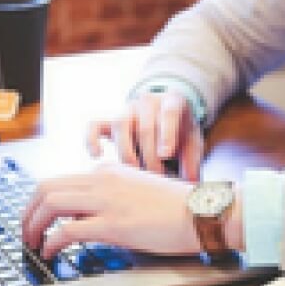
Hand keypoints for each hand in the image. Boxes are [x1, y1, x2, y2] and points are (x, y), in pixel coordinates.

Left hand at [21, 163, 201, 258]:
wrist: (203, 212)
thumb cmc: (179, 207)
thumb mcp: (140, 191)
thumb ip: (114, 197)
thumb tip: (93, 217)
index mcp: (109, 171)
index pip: (62, 180)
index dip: (41, 202)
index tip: (37, 218)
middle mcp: (103, 180)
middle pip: (46, 188)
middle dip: (28, 211)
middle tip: (25, 231)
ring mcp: (106, 200)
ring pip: (50, 204)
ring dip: (33, 225)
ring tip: (31, 244)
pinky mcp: (113, 224)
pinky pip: (67, 230)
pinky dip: (51, 242)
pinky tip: (50, 253)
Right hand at [86, 90, 203, 181]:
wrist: (163, 113)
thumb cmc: (179, 131)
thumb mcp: (192, 140)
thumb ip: (193, 159)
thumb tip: (191, 184)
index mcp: (172, 101)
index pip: (169, 112)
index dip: (167, 133)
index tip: (166, 154)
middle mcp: (147, 102)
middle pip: (145, 128)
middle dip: (151, 158)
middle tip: (157, 179)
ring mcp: (126, 110)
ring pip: (120, 127)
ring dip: (128, 154)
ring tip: (136, 176)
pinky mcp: (108, 120)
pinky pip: (93, 125)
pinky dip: (91, 140)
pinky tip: (98, 156)